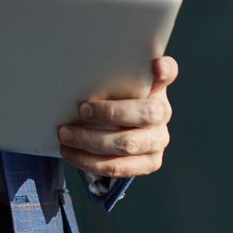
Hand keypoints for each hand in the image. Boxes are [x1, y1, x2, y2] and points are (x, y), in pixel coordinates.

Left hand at [59, 55, 176, 177]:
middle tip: (81, 110)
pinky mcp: (149, 162)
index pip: (168, 72)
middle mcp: (162, 113)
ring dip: (92, 140)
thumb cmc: (110, 97)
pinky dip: (91, 162)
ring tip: (65, 134)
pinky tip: (71, 153)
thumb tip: (80, 65)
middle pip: (146, 114)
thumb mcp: (110, 82)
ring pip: (128, 144)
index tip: (156, 67)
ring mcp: (158, 140)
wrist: (117, 126)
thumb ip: (105, 74)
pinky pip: (120, 167)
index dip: (164, 70)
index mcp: (156, 87)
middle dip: (111, 113)